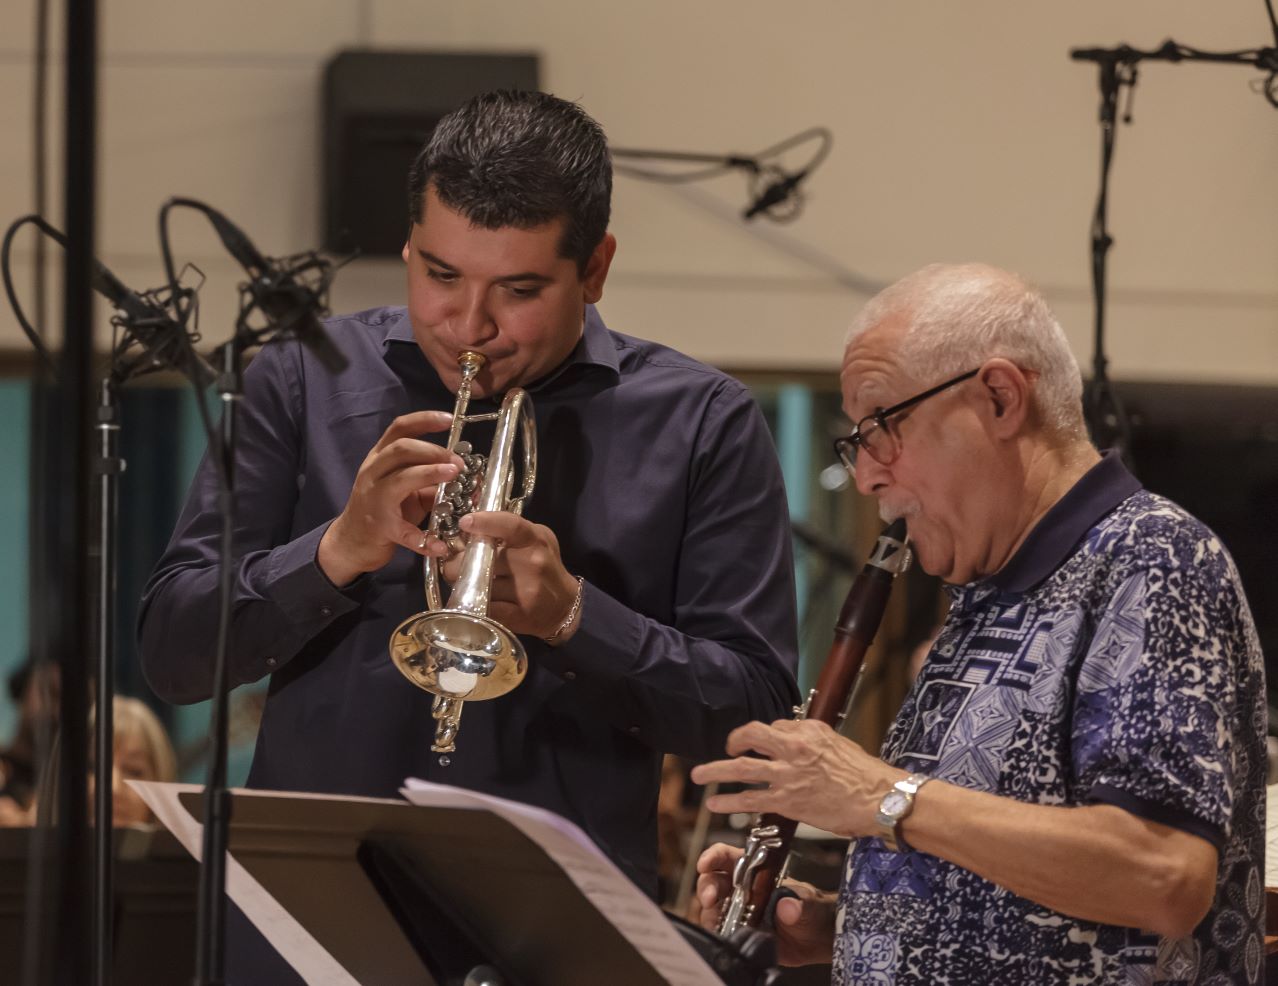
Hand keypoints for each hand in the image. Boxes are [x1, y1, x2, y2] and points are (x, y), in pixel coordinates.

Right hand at [318, 411, 463, 585]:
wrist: (350, 541)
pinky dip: (423, 538)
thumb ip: (428, 478)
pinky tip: (440, 545)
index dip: (424, 420)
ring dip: (429, 474)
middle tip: (458, 461)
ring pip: (400, 480)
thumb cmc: (383, 509)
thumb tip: (462, 472)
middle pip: (400, 449)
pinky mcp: (379, 526)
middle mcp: (373, 472)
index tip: (449, 419)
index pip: (399, 428)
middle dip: (433, 450)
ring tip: (453, 476)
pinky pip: (403, 531)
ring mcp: (373, 498)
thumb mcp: (405, 488)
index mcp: (380, 458)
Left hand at [440, 510, 580, 640]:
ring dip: (465, 586)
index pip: (510, 526)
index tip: (465, 522)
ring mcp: (527, 591)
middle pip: (483, 560)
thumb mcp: (535, 539)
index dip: (485, 522)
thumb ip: (509, 530)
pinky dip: (475, 605)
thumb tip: (470, 529)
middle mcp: (532, 563)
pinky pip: (486, 609)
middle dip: (458, 563)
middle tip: (452, 565)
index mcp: (535, 540)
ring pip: (479, 586)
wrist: (565, 605)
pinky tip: (476, 601)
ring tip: (466, 584)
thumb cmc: (545, 566)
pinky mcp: (520, 615)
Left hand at [689, 719, 904, 837]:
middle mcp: (794, 747)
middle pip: (751, 736)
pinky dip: (729, 801)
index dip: (768, 736)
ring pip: (741, 768)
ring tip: (699, 775)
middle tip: (726, 748)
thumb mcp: (838, 744)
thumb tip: (796, 744)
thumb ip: (813, 742)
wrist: (879, 799)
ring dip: (716, 771)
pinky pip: (750, 799)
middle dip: (733, 741)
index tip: (765, 746)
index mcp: (809, 731)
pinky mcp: (786, 800)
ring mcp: (787, 774)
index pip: (776, 726)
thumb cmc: (865, 775)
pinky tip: (716, 804)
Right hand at [694, 842, 836, 966]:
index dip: (713, 857)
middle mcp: (742, 890)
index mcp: (755, 872)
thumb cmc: (813, 910)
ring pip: (711, 908)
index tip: (705, 864)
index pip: (728, 857)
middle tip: (710, 899)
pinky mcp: (738, 933)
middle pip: (713, 881)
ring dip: (709, 914)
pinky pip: (719, 931)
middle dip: (707, 887)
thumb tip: (787, 907)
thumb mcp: (810, 904)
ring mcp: (738, 912)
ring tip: (717, 923)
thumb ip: (800, 905)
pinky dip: (716, 934)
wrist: (817, 939)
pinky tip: (723, 936)